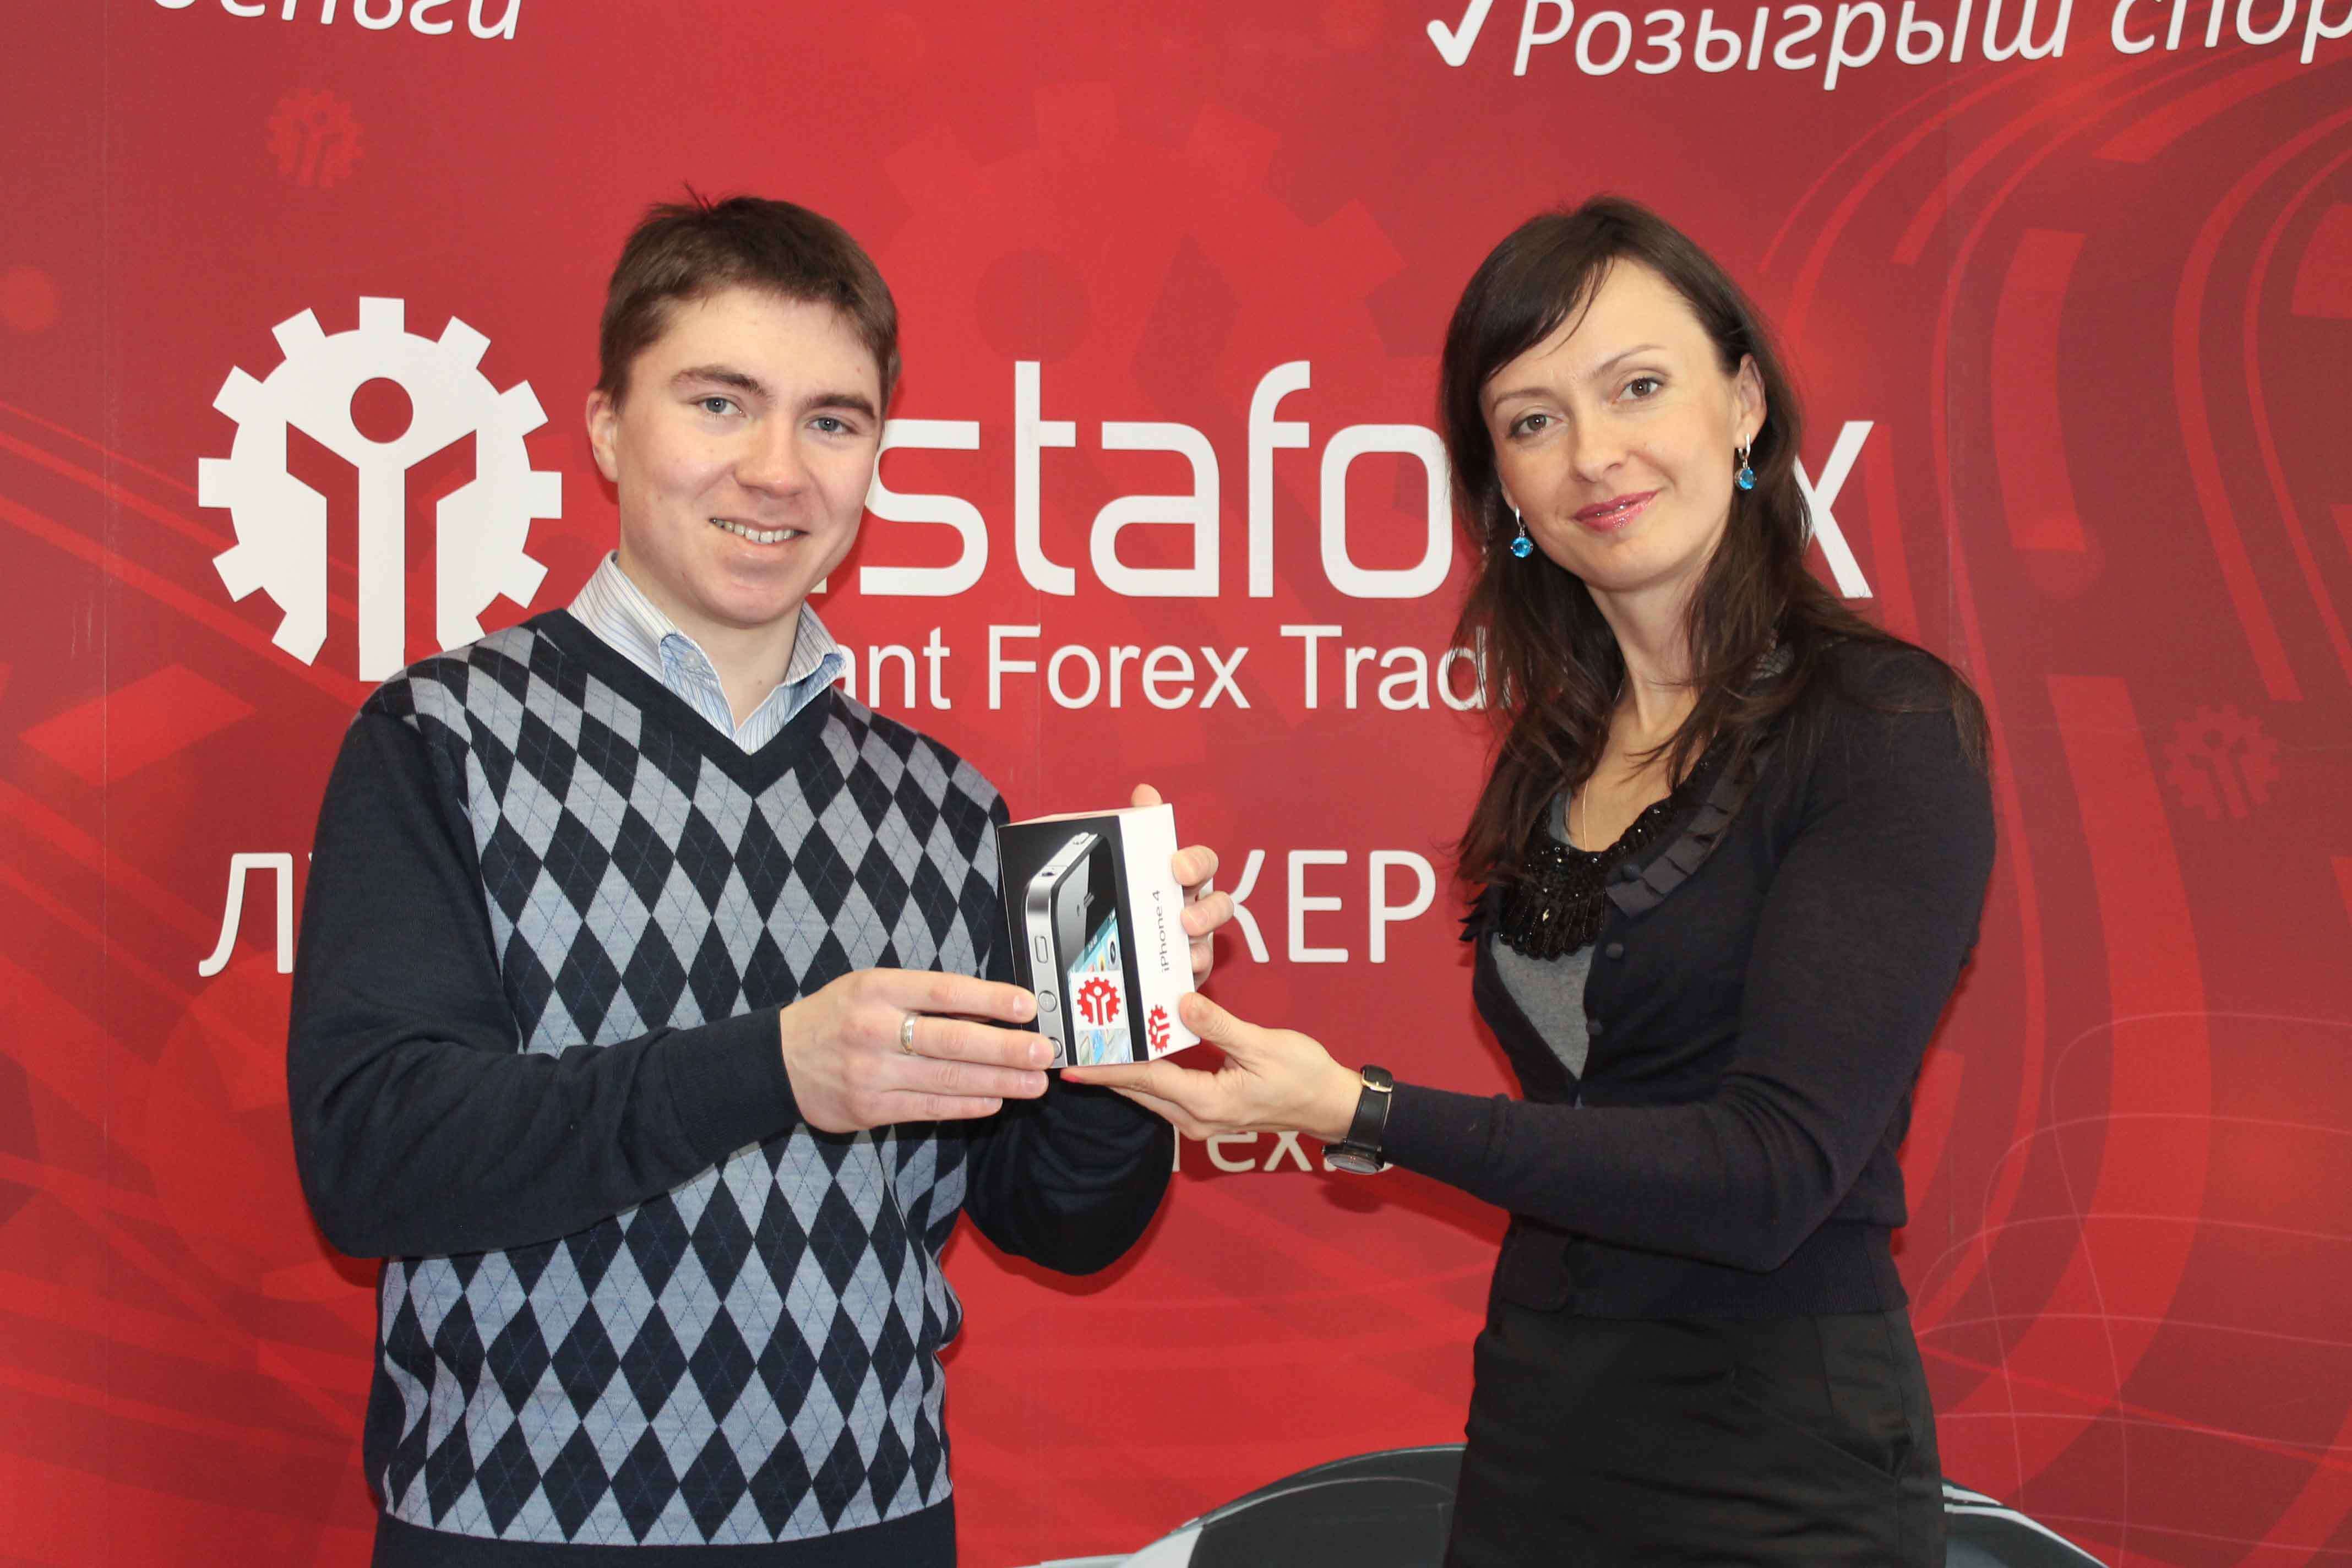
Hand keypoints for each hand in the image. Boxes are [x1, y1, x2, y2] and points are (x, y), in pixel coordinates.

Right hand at [780, 969, 1050, 1133]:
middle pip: (951, 1040)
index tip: (1026, 1006)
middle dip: (1004, 1048)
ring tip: (1033, 1083)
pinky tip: (995, 1101)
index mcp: (877, 989)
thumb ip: (923, 997)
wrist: (778, 1060)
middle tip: (1042, 1052)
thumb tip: (989, 1006)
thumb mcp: (872, 988)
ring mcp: (871, 1072)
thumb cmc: (837, 1017)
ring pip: (946, 1079)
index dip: (989, 998)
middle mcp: (874, 1029)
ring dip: (997, 1081)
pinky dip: (966, 1105)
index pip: (944, 992)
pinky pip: (928, 1108)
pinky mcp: (870, 1108)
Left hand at [1063, 992, 1361, 1142]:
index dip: (1107, 1070)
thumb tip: (1181, 1003)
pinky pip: (1167, 1097)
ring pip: (1151, 1097)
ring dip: (1124, 1078)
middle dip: (1105, 1076)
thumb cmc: (1303, 1075)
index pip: (1146, 1080)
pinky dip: (1147, 1080)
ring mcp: (1204, 1120)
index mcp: (1208, 1101)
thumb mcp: (1262, 1044)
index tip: (1075, 1065)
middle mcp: (1198, 1118)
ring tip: (1095, 1056)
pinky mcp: (1211, 1113)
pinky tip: (1136, 1062)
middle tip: (1072, 1056)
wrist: (1330, 1104)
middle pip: (1140, 1093)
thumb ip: (1218, 1025)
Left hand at [1131, 783, 1230, 984]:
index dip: (1196, 863)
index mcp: (1181, 880)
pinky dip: (1188, 981)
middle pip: (1218, 906)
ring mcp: (1192, 945)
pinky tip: (1178, 982)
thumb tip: (1146, 792)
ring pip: (1209, 945)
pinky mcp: (1182, 977)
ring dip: (1201, 948)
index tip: (1179, 867)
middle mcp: (1193, 909)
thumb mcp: (1128, 862)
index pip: (1201, 863)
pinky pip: (1193, 980)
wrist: (1100, 945)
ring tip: (1186, 953)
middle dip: (1207, 911)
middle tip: (1185, 917)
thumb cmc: (1129, 897)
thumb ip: (1140, 827)